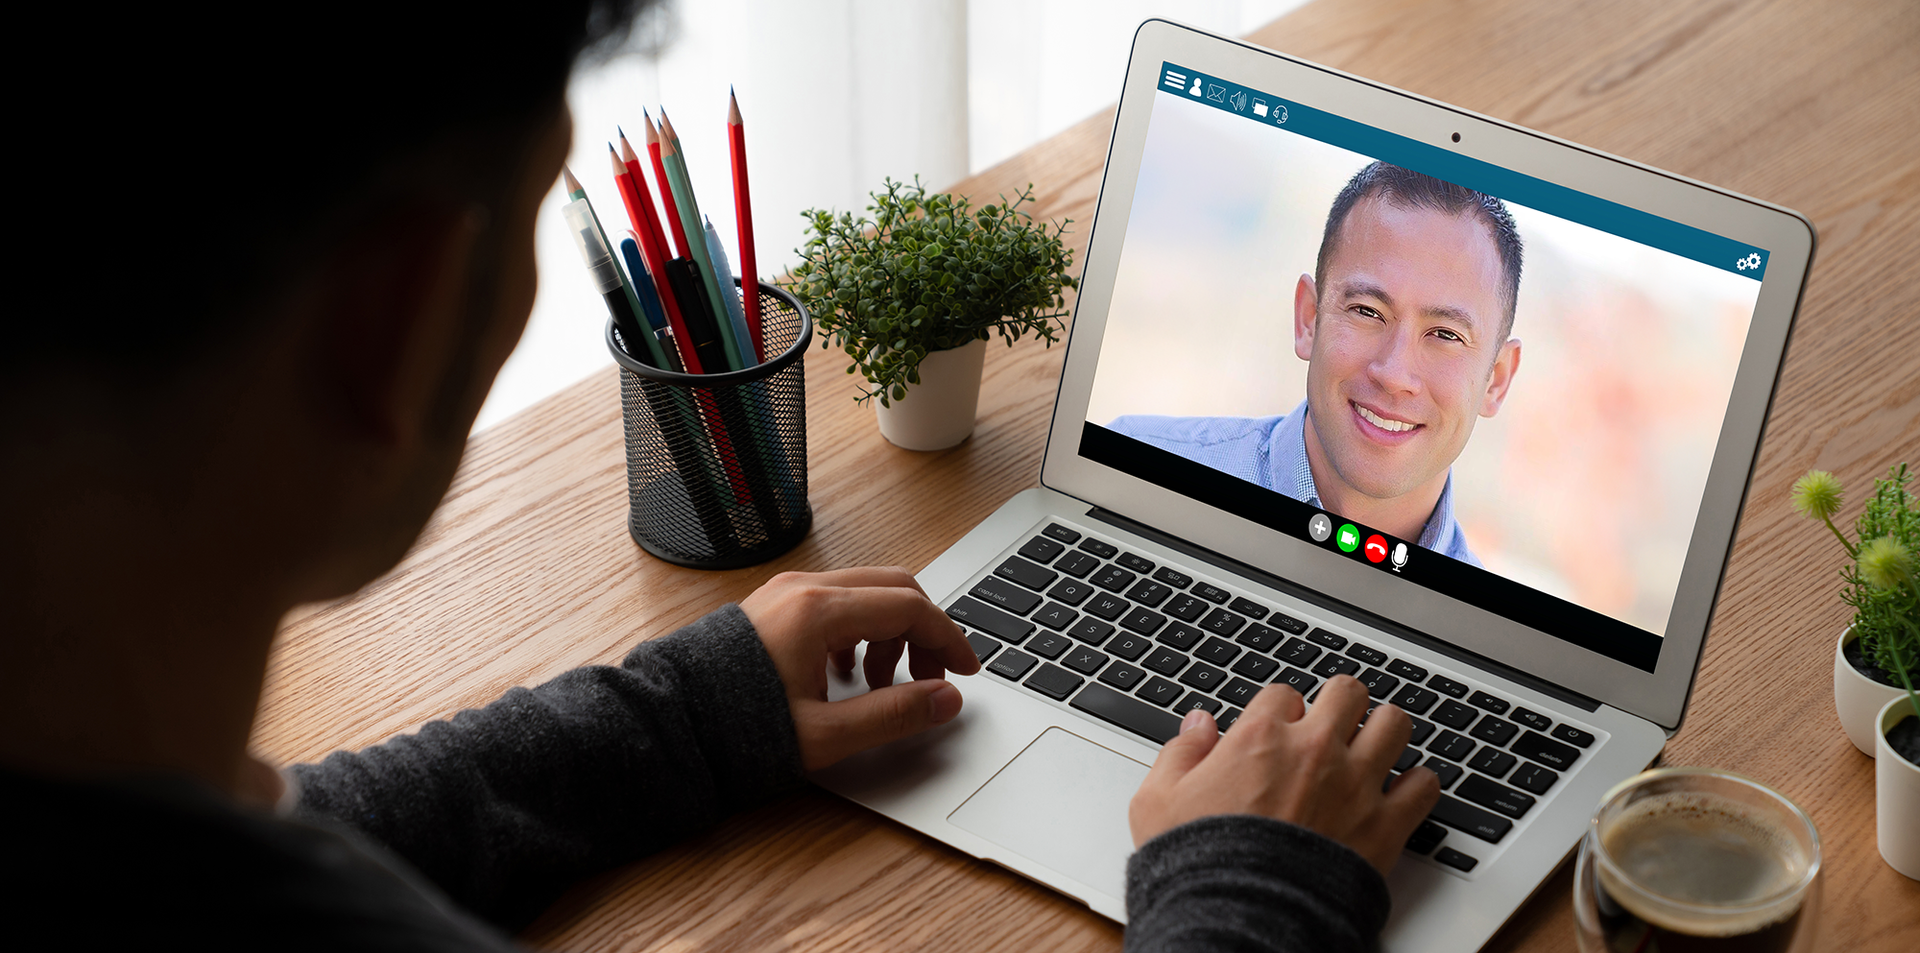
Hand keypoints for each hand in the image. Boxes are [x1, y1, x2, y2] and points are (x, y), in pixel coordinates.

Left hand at [741, 567, 980, 770]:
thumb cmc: (732, 728)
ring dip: (889, 633)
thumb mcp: (825, 735)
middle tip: (931, 679)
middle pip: (893, 588)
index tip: (965, 672)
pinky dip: (859, 630)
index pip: (910, 606)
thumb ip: (894, 715)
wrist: (665, 725)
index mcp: (818, 611)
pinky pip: (834, 602)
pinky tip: (845, 675)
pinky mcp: (772, 606)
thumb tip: (946, 700)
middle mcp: (803, 589)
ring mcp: (784, 593)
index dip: (948, 639)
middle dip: (923, 632)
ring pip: (864, 593)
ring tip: (881, 686)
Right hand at [1128, 675, 1440, 874]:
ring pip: (1394, 724)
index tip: (1278, 730)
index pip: (1283, 693)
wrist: (1244, 916)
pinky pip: (1424, 785)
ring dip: (1385, 731)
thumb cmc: (1199, 863)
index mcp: (1259, 737)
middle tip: (1335, 723)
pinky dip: (1417, 784)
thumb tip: (1197, 724)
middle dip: (1340, 704)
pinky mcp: (1386, 824)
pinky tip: (1403, 791)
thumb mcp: (1157, 801)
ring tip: (1376, 744)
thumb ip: (1179, 753)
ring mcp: (1355, 783)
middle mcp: (1314, 749)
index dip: (1280, 710)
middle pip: (1347, 692)